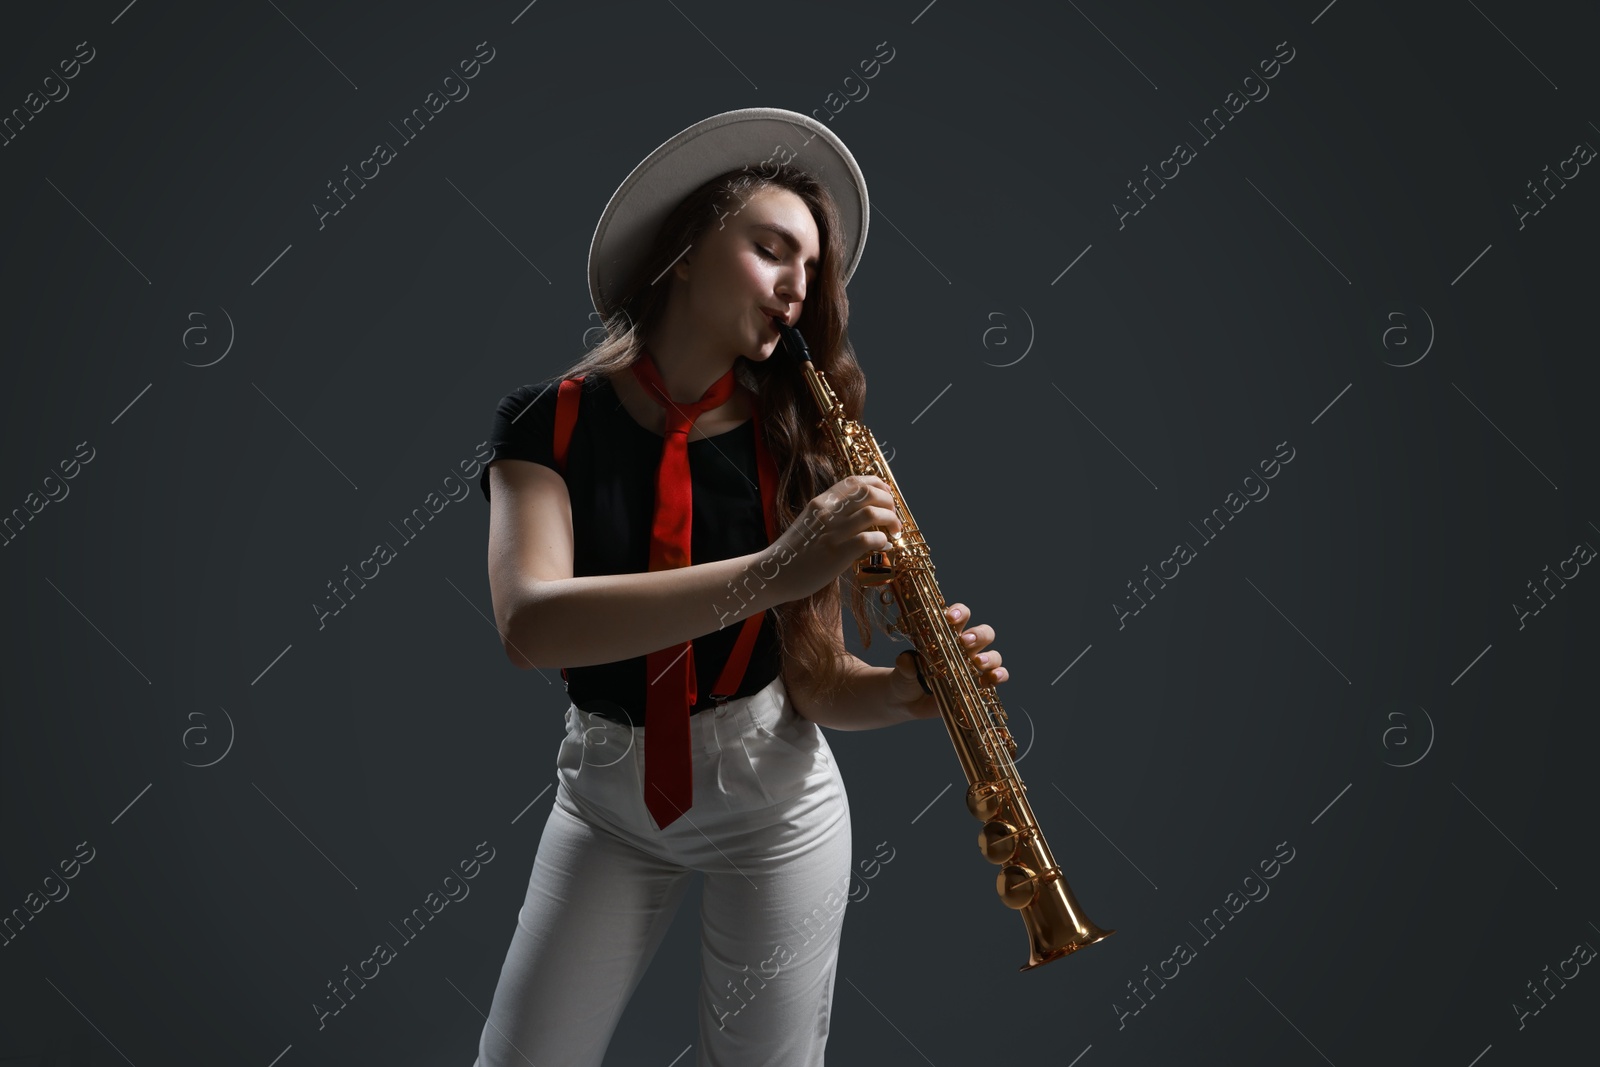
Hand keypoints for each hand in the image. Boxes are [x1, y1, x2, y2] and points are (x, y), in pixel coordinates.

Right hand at [764, 474, 902, 601]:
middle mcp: (827, 512)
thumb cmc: (793, 553)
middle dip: (889, 502)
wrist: (773, 574)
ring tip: (893, 531)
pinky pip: (868, 539)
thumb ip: (831, 515)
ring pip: (872, 512)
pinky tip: (882, 546)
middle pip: (868, 492)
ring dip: (890, 520)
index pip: (854, 481)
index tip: (886, 495)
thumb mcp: (810, 523)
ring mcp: (832, 532)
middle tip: (893, 517)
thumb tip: (859, 515)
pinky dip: (881, 540)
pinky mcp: (836, 553)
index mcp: (821, 502)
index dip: (877, 484)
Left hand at [889, 602, 1007, 720]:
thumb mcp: (902, 671)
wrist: (907, 701)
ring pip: (993, 654)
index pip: (959, 616)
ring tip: (977, 662)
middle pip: (983, 633)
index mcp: (946, 635)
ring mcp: (974, 666)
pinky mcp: (980, 685)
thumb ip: (906, 665)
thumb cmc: (906, 677)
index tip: (950, 617)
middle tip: (965, 641)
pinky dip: (999, 676)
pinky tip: (992, 678)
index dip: (959, 612)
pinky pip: (998, 676)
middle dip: (977, 634)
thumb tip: (906, 660)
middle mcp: (964, 648)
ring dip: (989, 657)